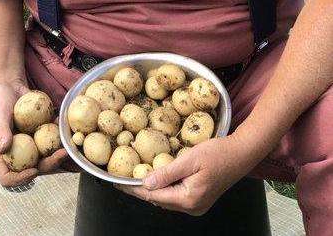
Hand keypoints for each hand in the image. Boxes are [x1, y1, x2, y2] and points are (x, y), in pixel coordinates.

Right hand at [0, 81, 69, 187]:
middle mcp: (16, 150)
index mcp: (1, 152)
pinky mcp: (37, 131)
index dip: (20, 179)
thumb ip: (1, 131)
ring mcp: (28, 141)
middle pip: (32, 167)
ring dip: (57, 152)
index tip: (33, 170)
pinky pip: (49, 137)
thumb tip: (4, 149)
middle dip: (48, 165)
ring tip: (68, 144)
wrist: (7, 83)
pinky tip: (62, 123)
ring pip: (44, 154)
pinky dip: (57, 133)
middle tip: (61, 155)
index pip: (7, 175)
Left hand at [116, 133, 258, 214]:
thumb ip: (167, 173)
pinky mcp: (200, 199)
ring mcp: (197, 205)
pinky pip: (175, 195)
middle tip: (124, 177)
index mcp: (188, 199)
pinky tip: (157, 177)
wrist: (241, 154)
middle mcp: (192, 207)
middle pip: (159, 200)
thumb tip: (145, 184)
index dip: (134, 188)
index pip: (154, 196)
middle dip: (141, 189)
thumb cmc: (218, 153)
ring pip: (167, 198)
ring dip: (153, 188)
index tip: (118, 182)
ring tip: (136, 176)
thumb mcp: (190, 159)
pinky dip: (164, 187)